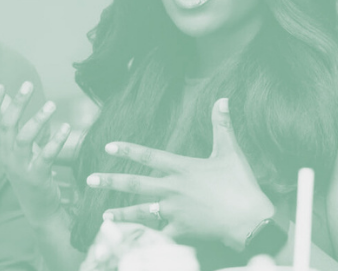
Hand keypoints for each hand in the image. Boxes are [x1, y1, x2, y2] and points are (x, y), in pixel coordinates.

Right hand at [0, 83, 69, 219]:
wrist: (39, 208)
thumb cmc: (32, 172)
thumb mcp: (23, 149)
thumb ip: (19, 127)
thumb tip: (10, 101)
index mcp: (3, 148)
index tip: (3, 84)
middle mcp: (7, 156)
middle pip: (7, 126)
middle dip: (16, 104)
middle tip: (28, 84)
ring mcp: (20, 167)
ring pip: (24, 139)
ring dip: (37, 120)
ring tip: (52, 104)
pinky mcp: (36, 177)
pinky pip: (45, 156)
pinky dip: (55, 141)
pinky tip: (66, 127)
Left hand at [91, 98, 275, 249]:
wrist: (247, 218)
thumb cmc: (240, 183)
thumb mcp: (231, 151)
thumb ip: (222, 125)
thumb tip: (222, 98)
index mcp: (183, 168)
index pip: (150, 156)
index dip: (129, 150)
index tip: (109, 147)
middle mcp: (173, 189)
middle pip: (135, 184)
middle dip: (111, 181)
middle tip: (90, 180)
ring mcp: (173, 211)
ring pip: (140, 211)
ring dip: (121, 212)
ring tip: (105, 214)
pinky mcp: (179, 229)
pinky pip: (157, 233)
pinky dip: (144, 237)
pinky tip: (132, 239)